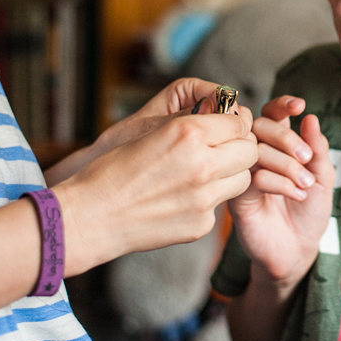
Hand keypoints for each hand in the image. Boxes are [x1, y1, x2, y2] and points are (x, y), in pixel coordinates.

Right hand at [54, 103, 256, 275]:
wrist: (90, 217)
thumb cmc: (113, 169)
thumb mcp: (152, 131)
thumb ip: (194, 124)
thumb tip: (229, 116)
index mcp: (189, 133)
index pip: (239, 123)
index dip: (234, 124)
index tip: (226, 127)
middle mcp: (203, 164)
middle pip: (250, 151)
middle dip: (241, 147)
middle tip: (224, 149)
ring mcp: (205, 198)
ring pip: (242, 179)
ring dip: (231, 173)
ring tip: (203, 173)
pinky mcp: (201, 224)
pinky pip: (220, 205)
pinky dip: (208, 200)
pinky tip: (182, 198)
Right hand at [229, 96, 335, 288]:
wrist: (298, 250)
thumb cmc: (310, 212)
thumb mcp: (323, 178)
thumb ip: (317, 148)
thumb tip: (310, 117)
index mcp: (278, 145)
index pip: (272, 114)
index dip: (282, 105)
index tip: (299, 106)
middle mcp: (258, 155)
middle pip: (260, 127)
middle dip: (286, 139)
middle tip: (307, 159)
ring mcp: (245, 174)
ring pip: (255, 151)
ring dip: (286, 164)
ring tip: (306, 185)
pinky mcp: (237, 196)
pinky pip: (253, 177)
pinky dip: (278, 182)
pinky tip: (295, 194)